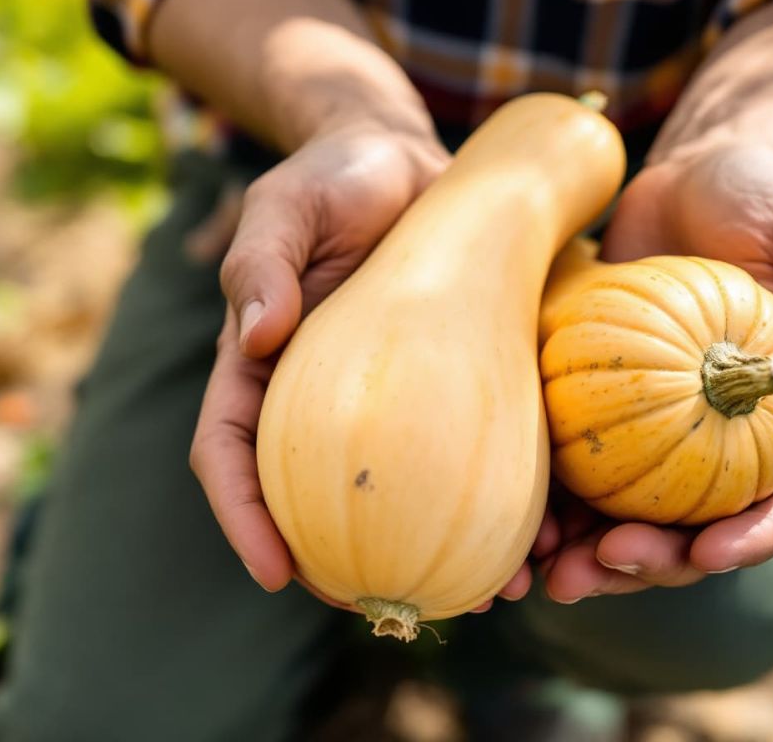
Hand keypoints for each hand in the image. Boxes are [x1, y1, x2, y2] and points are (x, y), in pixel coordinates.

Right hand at [187, 122, 464, 596]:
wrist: (411, 164)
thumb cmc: (336, 179)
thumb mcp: (288, 205)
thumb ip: (262, 262)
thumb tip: (255, 334)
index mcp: (259, 367)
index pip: (231, 452)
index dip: (244, 517)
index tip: (274, 572)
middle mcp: (318, 401)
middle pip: (315, 501)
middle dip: (342, 567)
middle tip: (379, 608)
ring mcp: (386, 404)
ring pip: (402, 498)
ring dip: (439, 556)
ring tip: (488, 594)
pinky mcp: (449, 390)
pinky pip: (469, 457)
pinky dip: (498, 504)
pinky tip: (541, 534)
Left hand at [539, 140, 772, 602]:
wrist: (688, 174)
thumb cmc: (763, 197)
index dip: (752, 538)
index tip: (708, 553)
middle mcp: (728, 438)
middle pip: (699, 528)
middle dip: (654, 564)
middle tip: (603, 565)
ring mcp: (665, 429)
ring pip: (633, 517)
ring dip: (594, 555)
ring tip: (548, 569)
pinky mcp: (610, 408)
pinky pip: (584, 468)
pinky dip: (556, 503)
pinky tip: (520, 520)